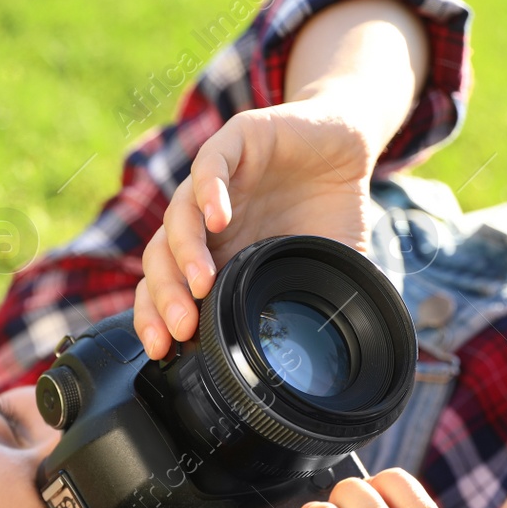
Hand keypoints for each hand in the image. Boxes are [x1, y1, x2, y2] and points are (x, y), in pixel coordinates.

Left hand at [132, 96, 377, 359]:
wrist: (349, 146)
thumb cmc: (332, 211)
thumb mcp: (328, 272)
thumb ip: (322, 310)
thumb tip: (342, 365)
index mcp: (219, 255)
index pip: (167, 288)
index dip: (157, 319)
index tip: (165, 351)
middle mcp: (208, 222)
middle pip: (162, 259)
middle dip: (166, 297)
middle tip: (181, 328)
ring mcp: (218, 183)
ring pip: (178, 217)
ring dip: (184, 252)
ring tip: (201, 282)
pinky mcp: (235, 142)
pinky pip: (209, 166)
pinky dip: (208, 192)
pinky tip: (218, 217)